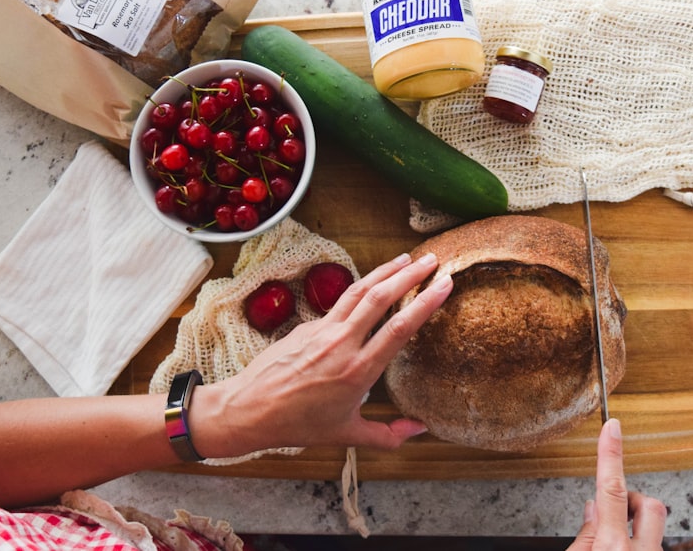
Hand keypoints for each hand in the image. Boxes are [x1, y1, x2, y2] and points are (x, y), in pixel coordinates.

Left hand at [193, 252, 452, 457]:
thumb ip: (388, 434)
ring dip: (384, 271)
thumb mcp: (347, 435)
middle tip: (431, 260)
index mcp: (357, 371)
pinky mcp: (306, 325)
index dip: (424, 303)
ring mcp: (322, 330)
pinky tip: (371, 285)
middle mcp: (341, 344)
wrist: (248, 409)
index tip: (444, 284)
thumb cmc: (298, 425)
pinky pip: (339, 303)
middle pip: (380, 297)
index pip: (399, 328)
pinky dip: (360, 288)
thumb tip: (420, 429)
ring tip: (406, 258)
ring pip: (358, 291)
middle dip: (409, 274)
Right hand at [568, 419, 666, 550]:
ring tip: (610, 549)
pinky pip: (652, 545)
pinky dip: (636, 546)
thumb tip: (593, 510)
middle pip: (650, 504)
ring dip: (632, 530)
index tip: (612, 428)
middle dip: (632, 500)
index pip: (612, 490)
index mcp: (613, 549)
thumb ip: (584, 537)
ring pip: (653, 528)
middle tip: (612, 514)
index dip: (610, 454)